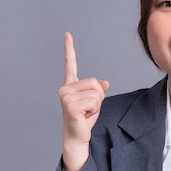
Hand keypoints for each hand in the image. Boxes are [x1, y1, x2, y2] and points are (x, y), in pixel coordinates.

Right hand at [58, 32, 108, 170]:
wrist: (77, 136)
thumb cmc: (84, 119)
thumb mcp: (94, 102)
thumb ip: (98, 90)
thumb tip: (105, 83)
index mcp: (70, 85)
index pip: (70, 64)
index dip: (69, 48)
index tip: (67, 34)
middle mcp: (65, 88)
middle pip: (94, 83)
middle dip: (98, 97)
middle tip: (88, 109)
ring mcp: (66, 97)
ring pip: (96, 93)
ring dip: (96, 105)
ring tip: (86, 113)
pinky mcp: (70, 106)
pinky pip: (94, 101)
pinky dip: (94, 111)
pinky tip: (84, 117)